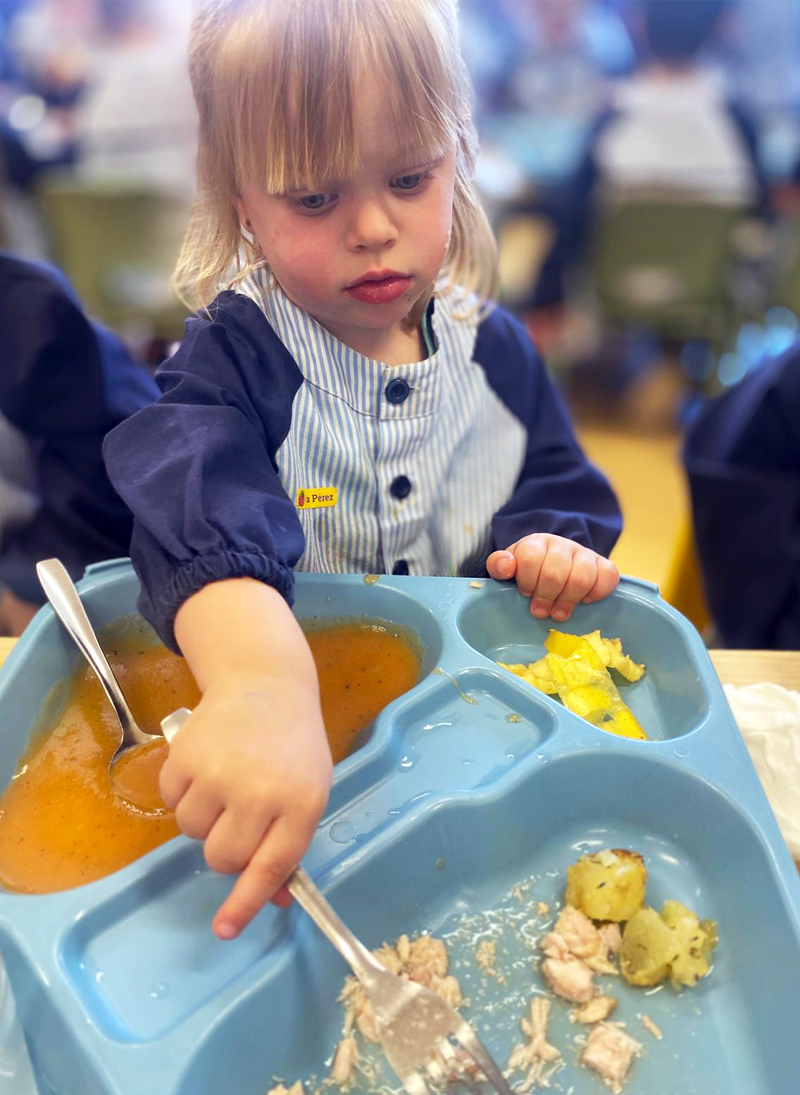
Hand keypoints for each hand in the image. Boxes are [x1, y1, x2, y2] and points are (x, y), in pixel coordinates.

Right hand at [159, 676, 331, 939]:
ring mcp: (218, 774)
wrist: (265, 683)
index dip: (247, 903)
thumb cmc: (293, 745)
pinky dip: (185, 794)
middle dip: (227, 851)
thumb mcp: (309, 791)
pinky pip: (172, 803)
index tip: (224, 930)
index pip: (271, 867)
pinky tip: (208, 766)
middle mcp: (259, 792)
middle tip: (240, 819)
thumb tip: (271, 900)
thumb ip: (290, 844)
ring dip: (206, 820)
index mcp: (301, 803)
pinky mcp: (183, 757)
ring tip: (227, 782)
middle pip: (224, 858)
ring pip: (193, 834)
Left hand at [486, 533, 618, 620]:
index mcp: (537, 543)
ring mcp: (585, 554)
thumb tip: (506, 566)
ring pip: (582, 577)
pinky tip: (583, 601)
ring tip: (559, 613)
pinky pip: (608, 576)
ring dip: (568, 600)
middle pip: (556, 572)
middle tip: (540, 612)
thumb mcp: (510, 567)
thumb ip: (499, 565)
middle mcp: (562, 545)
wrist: (554, 565)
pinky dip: (596, 593)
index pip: (531, 558)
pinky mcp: (603, 565)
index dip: (527, 581)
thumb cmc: (530, 572)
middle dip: (546, 596)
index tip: (525, 593)